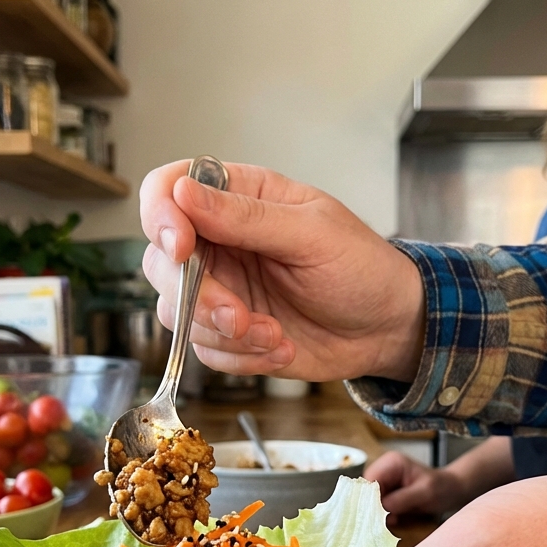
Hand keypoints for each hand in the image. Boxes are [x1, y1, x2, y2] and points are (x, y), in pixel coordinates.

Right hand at [139, 160, 424, 380]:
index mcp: (239, 198)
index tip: (182, 248)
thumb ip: (247, 217)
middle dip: (197, 296)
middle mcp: (220, 242)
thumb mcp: (312, 233)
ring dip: (223, 333)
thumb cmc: (361, 267)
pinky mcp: (227, 332)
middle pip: (161, 261)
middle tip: (239, 315)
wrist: (385, 328)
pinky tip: (280, 346)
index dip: (161, 217)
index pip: (168, 190)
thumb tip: (184, 192)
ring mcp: (220, 289)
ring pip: (176, 312)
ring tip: (274, 335)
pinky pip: (204, 349)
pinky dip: (240, 357)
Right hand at [365, 437, 516, 522]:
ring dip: (378, 512)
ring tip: (393, 520)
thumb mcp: (425, 493)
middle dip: (373, 506)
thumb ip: (403, 499)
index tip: (376, 515)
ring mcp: (385, 480)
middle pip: (366, 490)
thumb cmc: (442, 488)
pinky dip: (383, 514)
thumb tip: (382, 507)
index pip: (370, 480)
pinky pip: (377, 504)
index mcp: (391, 462)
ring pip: (369, 499)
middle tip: (385, 521)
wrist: (452, 491)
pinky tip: (394, 520)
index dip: (369, 498)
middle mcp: (384, 468)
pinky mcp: (387, 491)